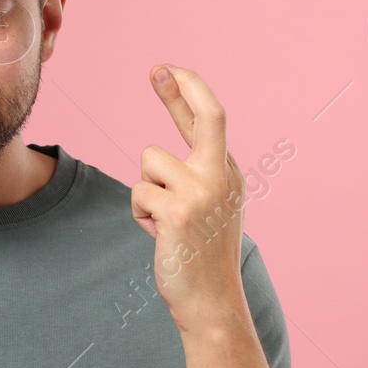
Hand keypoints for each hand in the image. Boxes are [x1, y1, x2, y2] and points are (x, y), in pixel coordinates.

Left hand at [130, 63, 250, 332]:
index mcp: (229, 172)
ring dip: (145, 191)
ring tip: (163, 221)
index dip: (188, 91)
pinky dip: (140, 214)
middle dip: (178, 88)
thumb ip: (191, 178)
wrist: (211, 301)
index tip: (168, 69)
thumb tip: (158, 156)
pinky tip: (159, 235)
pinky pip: (139, 194)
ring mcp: (204, 192)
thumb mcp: (206, 208)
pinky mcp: (179, 211)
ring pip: (149, 163)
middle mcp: (223, 176)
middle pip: (205, 116)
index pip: (211, 119)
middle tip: (156, 67)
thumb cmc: (200, 255)